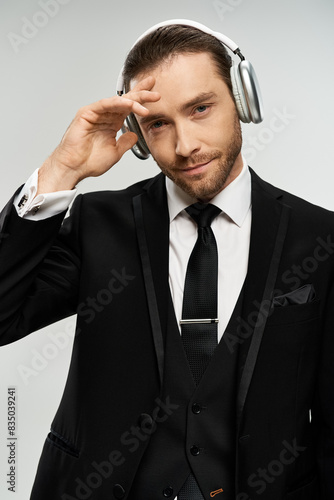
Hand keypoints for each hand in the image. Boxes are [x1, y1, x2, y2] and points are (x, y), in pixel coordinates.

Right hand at [37, 76, 159, 192]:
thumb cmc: (89, 162)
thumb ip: (125, 142)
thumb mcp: (115, 152)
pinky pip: (105, 104)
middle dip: (141, 94)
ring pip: (117, 101)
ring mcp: (95, 113)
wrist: (74, 168)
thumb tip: (134, 135)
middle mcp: (104, 116)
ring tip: (148, 101)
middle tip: (155, 92)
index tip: (155, 95)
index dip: (141, 100)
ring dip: (134, 100)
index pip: (129, 108)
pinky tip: (130, 104)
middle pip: (125, 100)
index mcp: (111, 123)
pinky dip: (118, 103)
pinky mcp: (87, 113)